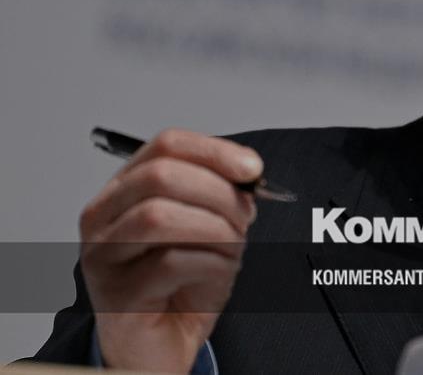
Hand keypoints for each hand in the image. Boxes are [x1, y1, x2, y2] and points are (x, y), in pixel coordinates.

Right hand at [79, 129, 260, 372]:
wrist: (162, 345)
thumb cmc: (181, 285)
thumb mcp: (207, 229)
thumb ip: (220, 196)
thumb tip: (249, 174)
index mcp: (123, 190)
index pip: (165, 146)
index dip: (214, 151)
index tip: (252, 168)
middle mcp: (102, 217)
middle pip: (161, 175)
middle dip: (218, 193)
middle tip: (246, 217)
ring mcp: (102, 255)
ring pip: (158, 216)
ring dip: (214, 228)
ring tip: (232, 248)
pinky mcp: (116, 292)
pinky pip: (170, 262)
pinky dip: (210, 263)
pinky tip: (217, 273)